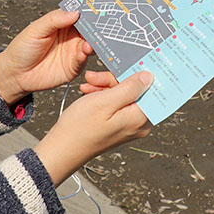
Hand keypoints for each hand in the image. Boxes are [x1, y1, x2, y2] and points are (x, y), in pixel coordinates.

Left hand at [0, 10, 92, 104]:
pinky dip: (86, 54)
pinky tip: (85, 50)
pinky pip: (83, 60)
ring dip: (93, 41)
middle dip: (95, 26)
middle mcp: (71, 36)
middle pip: (88, 29)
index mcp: (63, 23)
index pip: (79, 14)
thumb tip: (75, 13)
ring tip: (90, 40)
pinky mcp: (74, 66)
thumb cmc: (23, 48)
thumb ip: (55, 20)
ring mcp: (73, 51)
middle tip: (100, 24)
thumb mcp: (36, 29)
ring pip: (89, 44)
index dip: (87, 11)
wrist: (16, 74)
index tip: (96, 7)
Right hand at [34, 71, 153, 184]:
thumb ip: (130, 88)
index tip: (130, 64)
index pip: (151, 89)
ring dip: (106, 86)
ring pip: (124, 94)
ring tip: (89, 84)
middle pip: (136, 90)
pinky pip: (117, 103)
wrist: (61, 148)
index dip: (141, 74)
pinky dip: (104, 95)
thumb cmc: (80, 128)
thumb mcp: (105, 101)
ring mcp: (128, 126)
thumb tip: (149, 77)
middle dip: (115, 80)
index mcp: (139, 119)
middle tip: (95, 77)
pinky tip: (89, 92)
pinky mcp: (118, 125)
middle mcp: (138, 124)